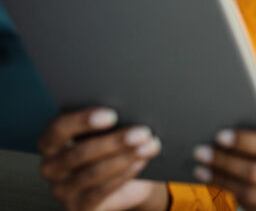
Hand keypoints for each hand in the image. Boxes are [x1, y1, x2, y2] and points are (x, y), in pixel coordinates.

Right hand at [38, 107, 168, 210]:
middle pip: (78, 153)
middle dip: (114, 141)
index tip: (112, 115)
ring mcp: (62, 190)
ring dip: (125, 157)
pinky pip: (101, 191)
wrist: (124, 181)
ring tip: (149, 146)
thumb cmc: (112, 146)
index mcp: (50, 142)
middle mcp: (50, 167)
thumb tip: (130, 111)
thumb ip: (108, 122)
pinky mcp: (78, 207)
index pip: (58, 129)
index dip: (83, 121)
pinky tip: (140, 162)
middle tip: (142, 132)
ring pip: (92, 172)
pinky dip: (124, 174)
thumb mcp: (108, 131)